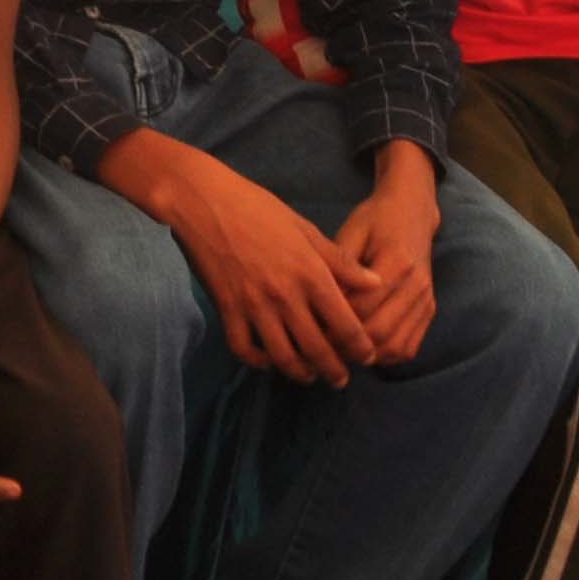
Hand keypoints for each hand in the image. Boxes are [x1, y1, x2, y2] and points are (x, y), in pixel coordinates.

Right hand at [141, 144, 375, 385]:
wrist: (203, 200)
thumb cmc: (257, 207)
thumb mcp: (305, 228)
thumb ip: (340, 261)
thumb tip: (375, 284)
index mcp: (311, 274)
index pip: (346, 325)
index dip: (360, 348)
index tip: (366, 356)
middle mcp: (285, 296)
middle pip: (317, 349)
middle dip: (334, 371)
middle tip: (340, 378)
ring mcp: (254, 305)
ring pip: (282, 356)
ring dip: (300, 373)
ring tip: (309, 376)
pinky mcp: (226, 308)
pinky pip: (244, 348)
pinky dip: (258, 361)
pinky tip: (268, 360)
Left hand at [331, 154, 442, 366]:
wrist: (412, 213)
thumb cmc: (375, 220)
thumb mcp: (351, 231)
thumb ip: (340, 266)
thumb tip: (321, 303)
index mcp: (396, 262)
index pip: (362, 308)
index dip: (333, 322)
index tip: (309, 327)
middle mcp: (416, 286)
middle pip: (379, 333)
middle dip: (346, 345)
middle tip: (319, 345)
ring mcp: (426, 301)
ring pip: (395, 347)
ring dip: (366, 356)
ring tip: (338, 350)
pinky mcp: (429, 311)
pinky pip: (408, 348)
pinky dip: (384, 355)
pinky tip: (362, 348)